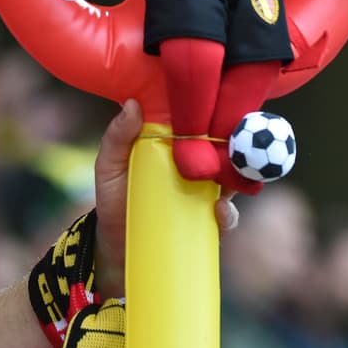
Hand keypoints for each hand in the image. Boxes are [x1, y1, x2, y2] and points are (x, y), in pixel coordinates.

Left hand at [92, 99, 238, 298]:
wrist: (116, 245)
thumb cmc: (114, 197)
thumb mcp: (109, 164)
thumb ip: (117, 136)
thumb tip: (132, 103)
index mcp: (174, 146)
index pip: (198, 125)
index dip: (212, 113)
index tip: (220, 102)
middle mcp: (195, 167)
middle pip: (224, 151)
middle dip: (236, 143)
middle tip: (237, 139)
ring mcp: (204, 195)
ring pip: (233, 181)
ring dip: (238, 176)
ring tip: (231, 174)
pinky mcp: (208, 223)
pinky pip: (226, 216)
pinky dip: (227, 213)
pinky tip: (218, 209)